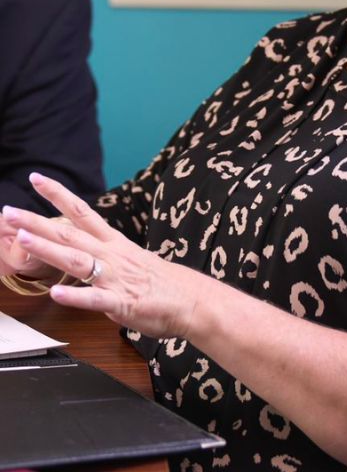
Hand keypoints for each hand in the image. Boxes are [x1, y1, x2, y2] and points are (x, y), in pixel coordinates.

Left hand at [1, 173, 203, 337]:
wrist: (193, 301)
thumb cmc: (162, 283)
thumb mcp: (131, 260)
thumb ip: (104, 257)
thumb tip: (85, 253)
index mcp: (114, 243)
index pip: (82, 213)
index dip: (58, 195)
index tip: (36, 178)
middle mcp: (112, 256)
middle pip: (70, 233)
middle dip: (37, 222)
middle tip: (9, 211)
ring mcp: (115, 278)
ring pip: (77, 260)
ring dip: (48, 249)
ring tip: (21, 239)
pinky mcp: (122, 303)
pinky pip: (96, 299)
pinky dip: (75, 295)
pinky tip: (56, 293)